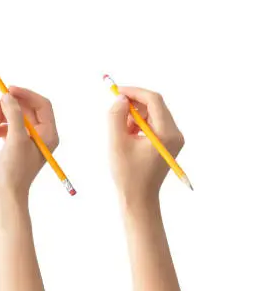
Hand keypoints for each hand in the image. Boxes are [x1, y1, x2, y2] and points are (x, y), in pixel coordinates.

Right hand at [0, 87, 57, 197]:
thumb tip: (8, 96)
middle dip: (6, 108)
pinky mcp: (14, 147)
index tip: (7, 90)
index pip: (41, 104)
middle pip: (24, 110)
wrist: (5, 194)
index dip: (25, 94)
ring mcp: (26, 142)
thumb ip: (13, 114)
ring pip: (11, 119)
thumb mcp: (15, 138)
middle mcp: (40, 136)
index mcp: (48, 134)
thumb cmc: (15, 169)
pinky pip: (4, 130)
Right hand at [108, 87, 184, 203]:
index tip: (116, 91)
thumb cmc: (127, 174)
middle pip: (155, 106)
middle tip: (115, 114)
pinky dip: (138, 126)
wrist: (138, 198)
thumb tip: (120, 98)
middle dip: (133, 106)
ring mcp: (173, 139)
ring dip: (134, 117)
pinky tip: (128, 138)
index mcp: (167, 133)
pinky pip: (152, 125)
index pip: (154, 100)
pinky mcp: (167, 143)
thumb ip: (116, 117)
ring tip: (121, 132)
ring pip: (152, 114)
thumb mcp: (116, 143)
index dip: (134, 92)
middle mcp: (175, 133)